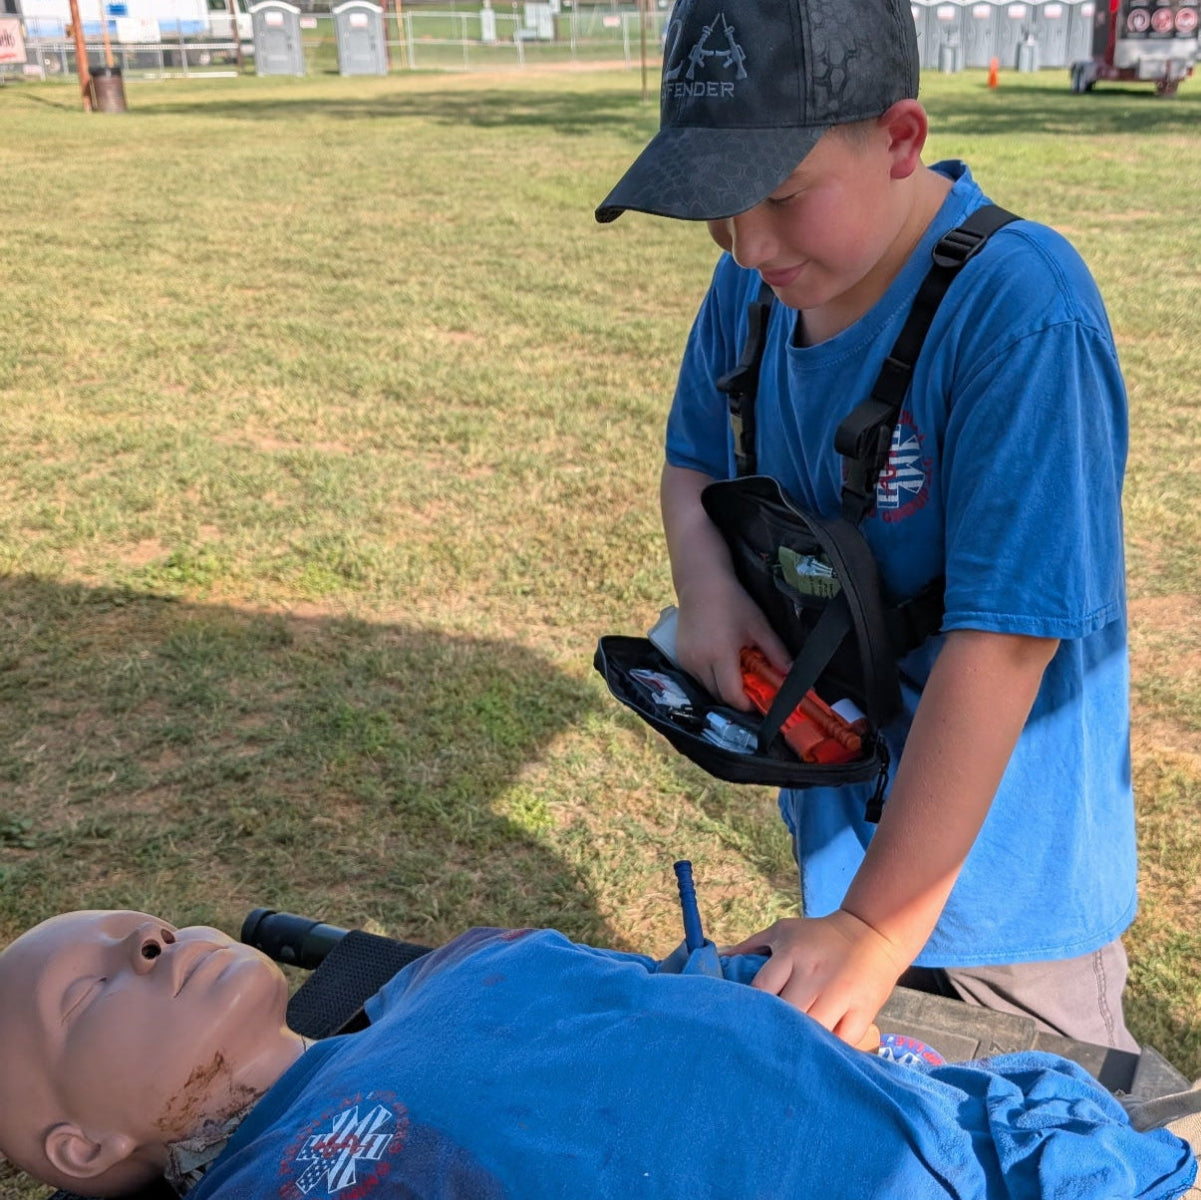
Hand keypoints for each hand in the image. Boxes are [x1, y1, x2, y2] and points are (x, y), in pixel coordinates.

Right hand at [675, 572, 789, 710]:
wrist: (701, 584)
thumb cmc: (733, 603)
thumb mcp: (759, 626)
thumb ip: (776, 652)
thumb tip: (791, 674)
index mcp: (720, 654)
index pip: (731, 695)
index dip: (746, 704)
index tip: (758, 701)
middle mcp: (699, 661)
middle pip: (718, 695)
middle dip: (735, 696)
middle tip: (750, 686)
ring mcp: (686, 660)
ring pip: (706, 688)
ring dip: (722, 687)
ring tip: (735, 670)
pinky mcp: (680, 657)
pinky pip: (697, 677)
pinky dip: (710, 677)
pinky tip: (719, 661)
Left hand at [723, 911, 907, 1048]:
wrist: (873, 933)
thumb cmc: (819, 936)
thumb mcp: (783, 931)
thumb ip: (751, 945)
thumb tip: (719, 960)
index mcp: (792, 953)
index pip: (762, 990)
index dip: (750, 1010)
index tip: (739, 1025)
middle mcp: (814, 973)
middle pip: (787, 1014)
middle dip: (773, 1031)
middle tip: (759, 1048)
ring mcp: (841, 993)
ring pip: (813, 1031)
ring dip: (799, 1044)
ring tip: (784, 1056)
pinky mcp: (864, 1010)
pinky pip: (842, 1040)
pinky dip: (829, 1050)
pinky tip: (816, 1055)